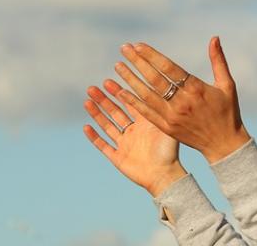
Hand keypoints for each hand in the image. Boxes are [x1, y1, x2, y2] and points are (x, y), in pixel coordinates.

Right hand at [83, 79, 187, 196]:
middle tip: (93, 88)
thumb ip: (159, 109)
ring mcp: (124, 144)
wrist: (165, 176)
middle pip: (114, 112)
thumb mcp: (165, 126)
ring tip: (87, 101)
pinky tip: (86, 127)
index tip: (108, 80)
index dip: (118, 92)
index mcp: (144, 123)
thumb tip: (158, 87)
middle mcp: (133, 132)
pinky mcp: (118, 158)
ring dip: (96, 114)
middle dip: (103, 100)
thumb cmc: (170, 152)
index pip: (129, 103)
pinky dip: (94, 137)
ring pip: (107, 126)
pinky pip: (103, 146)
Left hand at [114, 36, 251, 163]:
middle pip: (154, 79)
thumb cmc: (227, 112)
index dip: (151, 55)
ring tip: (118, 66)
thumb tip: (214, 38)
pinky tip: (121, 92)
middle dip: (137, 62)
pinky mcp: (167, 128)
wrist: (224, 144)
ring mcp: (172, 117)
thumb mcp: (227, 85)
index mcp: (196, 89)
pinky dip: (133, 102)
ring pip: (146, 95)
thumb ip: (218, 60)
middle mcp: (182, 102)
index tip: (138, 45)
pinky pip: (146, 113)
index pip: (168, 68)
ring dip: (130, 80)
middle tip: (124, 49)